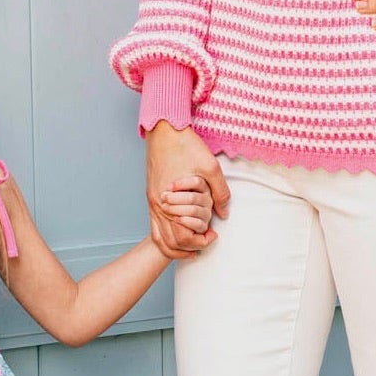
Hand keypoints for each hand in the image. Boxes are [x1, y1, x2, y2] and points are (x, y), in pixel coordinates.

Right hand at [146, 123, 230, 259]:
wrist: (164, 129)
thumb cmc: (186, 146)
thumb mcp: (211, 167)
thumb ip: (220, 192)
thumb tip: (224, 213)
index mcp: (170, 200)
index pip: (182, 236)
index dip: (199, 242)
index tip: (212, 236)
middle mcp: (157, 204)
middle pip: (170, 241)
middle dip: (189, 246)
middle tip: (206, 240)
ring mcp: (151, 200)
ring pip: (159, 236)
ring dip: (176, 244)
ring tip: (193, 242)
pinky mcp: (151, 194)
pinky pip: (154, 224)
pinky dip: (167, 233)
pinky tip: (181, 229)